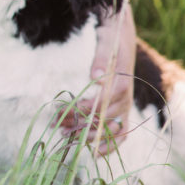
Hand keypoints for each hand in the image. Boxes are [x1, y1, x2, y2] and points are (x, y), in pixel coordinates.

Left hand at [58, 0, 135, 155]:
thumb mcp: (106, 40)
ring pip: (112, 130)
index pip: (103, 103)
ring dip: (89, 136)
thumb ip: (101, 58)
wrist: (122, 32)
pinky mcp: (121, 108)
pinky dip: (109, 145)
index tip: (63, 111)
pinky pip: (120, 132)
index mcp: (123, 81)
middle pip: (105, 120)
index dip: (83, 111)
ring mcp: (125, 104)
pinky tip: (94, 153)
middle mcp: (126, 97)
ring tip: (65, 136)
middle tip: (58, 127)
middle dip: (80, 126)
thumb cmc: (112, 35)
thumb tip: (95, 77)